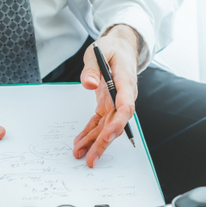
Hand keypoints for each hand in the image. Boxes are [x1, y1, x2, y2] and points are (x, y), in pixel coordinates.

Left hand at [73, 25, 139, 167]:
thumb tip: (88, 84)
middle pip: (116, 124)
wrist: (121, 48)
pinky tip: (80, 143)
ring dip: (94, 142)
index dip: (118, 123)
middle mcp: (124, 97)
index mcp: (125, 83)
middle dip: (103, 143)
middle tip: (91, 158)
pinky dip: (89, 133)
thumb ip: (92, 69)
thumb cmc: (112, 49)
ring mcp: (116, 103)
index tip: (108, 135)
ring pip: (107, 127)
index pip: (126, 107)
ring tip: (80, 154)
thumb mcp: (98, 52)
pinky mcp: (108, 105)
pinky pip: (99, 122)